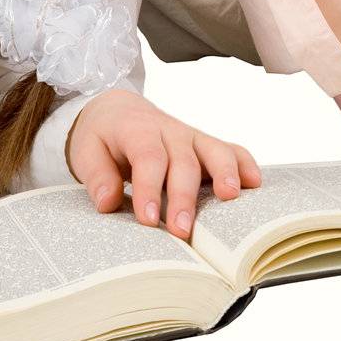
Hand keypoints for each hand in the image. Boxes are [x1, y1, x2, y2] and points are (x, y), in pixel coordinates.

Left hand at [64, 89, 262, 239]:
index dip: (149, 187)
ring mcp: (190, 136)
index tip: (149, 219)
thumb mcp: (86, 151)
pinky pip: (229, 149)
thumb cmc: (102, 136)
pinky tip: (254, 182)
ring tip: (230, 198)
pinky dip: (243, 163)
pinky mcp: (204, 144)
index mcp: (136, 129)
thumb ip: (96, 175)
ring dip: (224, 173)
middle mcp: (168, 130)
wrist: (117, 109)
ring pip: (213, 150)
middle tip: (183, 230)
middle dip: (184, 196)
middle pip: (182, 160)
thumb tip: (107, 202)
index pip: (147, 157)